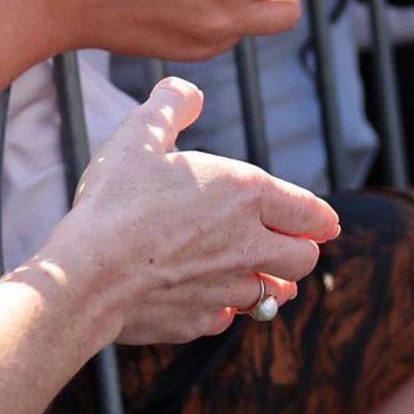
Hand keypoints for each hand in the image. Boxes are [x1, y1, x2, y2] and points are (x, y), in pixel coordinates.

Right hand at [40, 77, 338, 343]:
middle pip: (303, 259)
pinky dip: (224, 310)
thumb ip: (170, 106)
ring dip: (269, 284)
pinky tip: (209, 298)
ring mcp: (226, 288)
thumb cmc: (115, 202)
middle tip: (289, 245)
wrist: (86, 274)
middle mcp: (246, 244)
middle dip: (301, 251)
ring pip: (271, 295)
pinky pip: (227, 318)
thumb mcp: (140, 135)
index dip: (321, 218)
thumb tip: (188, 93)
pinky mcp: (199, 321)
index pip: (308, 211)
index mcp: (244, 193)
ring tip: (263, 278)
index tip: (327, 224)